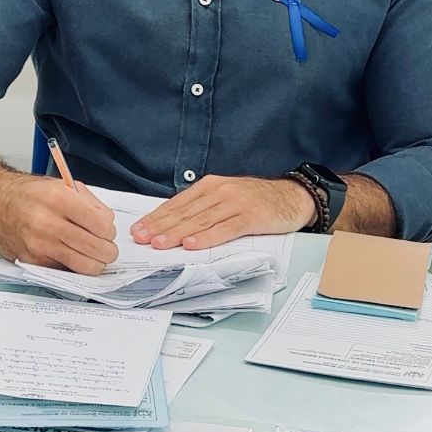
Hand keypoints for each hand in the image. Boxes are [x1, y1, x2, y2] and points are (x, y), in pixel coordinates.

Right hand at [0, 174, 117, 275]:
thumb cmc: (25, 192)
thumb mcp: (61, 185)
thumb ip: (88, 202)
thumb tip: (108, 223)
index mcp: (59, 198)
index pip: (103, 226)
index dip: (110, 231)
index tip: (107, 231)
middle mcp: (48, 222)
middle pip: (97, 249)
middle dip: (107, 251)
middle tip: (105, 248)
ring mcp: (38, 245)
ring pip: (84, 266)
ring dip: (95, 263)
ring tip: (91, 255)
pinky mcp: (31, 261)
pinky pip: (65, 271)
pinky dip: (72, 267)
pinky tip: (69, 255)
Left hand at [130, 175, 316, 250]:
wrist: (293, 196)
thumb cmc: (256, 201)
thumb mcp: (225, 197)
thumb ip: (203, 207)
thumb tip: (173, 225)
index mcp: (209, 186)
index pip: (177, 204)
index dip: (156, 217)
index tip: (138, 229)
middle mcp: (219, 191)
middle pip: (185, 212)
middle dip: (160, 226)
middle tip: (141, 239)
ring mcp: (235, 203)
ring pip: (201, 220)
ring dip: (178, 233)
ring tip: (160, 244)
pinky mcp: (251, 216)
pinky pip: (226, 228)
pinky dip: (208, 237)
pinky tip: (193, 244)